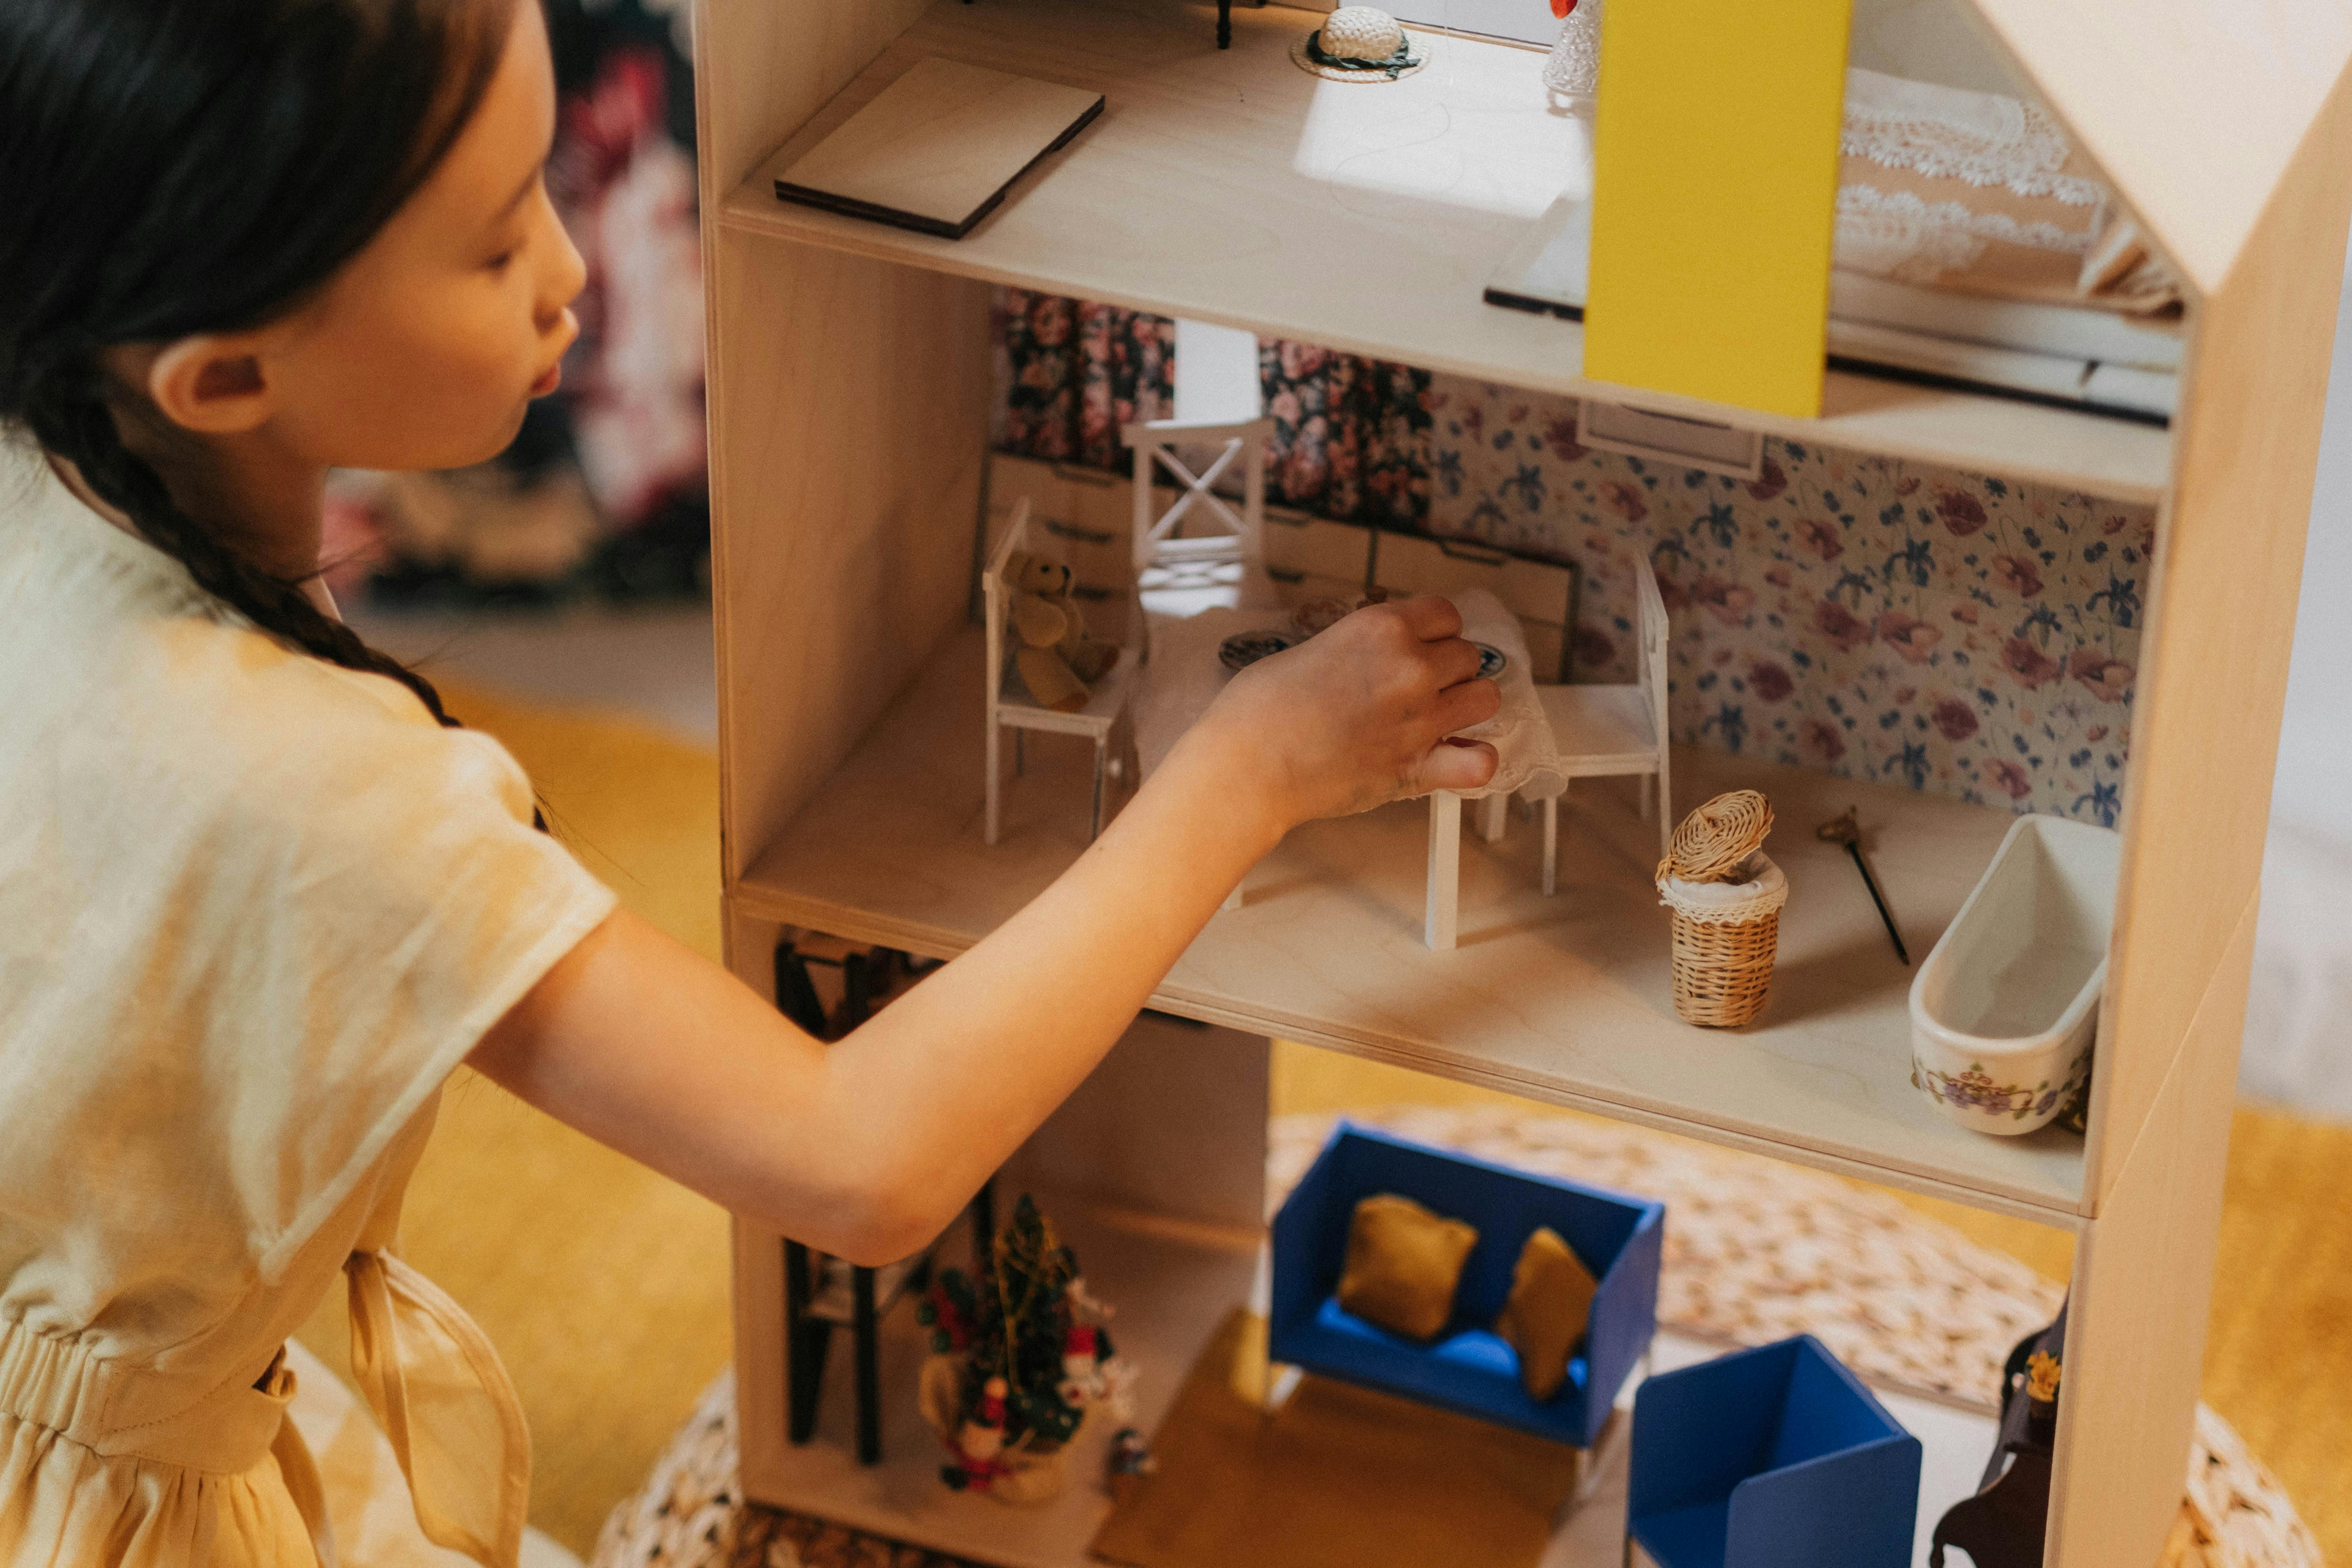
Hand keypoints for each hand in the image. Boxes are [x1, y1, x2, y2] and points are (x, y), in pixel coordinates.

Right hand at [1178, 597, 1500, 834]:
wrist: (1247, 766)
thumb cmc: (1257, 710)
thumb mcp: (1307, 650)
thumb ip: (1353, 650)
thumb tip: (1368, 660)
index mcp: (1381, 627)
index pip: (1445, 614)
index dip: (1435, 632)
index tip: (1422, 647)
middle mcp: (1410, 667)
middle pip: (1468, 655)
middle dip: (1449, 670)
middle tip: (1421, 689)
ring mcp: (1420, 718)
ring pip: (1486, 698)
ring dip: (1467, 707)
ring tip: (1441, 719)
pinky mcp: (1418, 767)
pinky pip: (1481, 762)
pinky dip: (1475, 761)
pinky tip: (1456, 758)